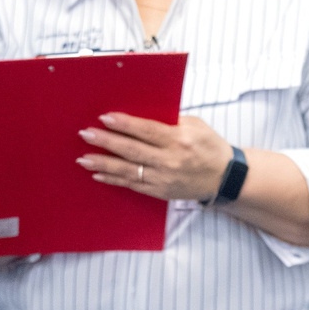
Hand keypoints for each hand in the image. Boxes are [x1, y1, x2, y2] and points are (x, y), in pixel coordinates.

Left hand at [78, 112, 231, 201]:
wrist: (224, 177)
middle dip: (106, 142)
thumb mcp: (195, 125)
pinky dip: (114, 180)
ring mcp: (164, 179)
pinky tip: (98, 175)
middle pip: (132, 150)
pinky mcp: (160, 192)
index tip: (104, 118)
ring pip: (128, 171)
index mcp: (179, 139)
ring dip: (103, 164)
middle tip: (85, 135)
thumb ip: (169, 121)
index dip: (124, 124)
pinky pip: (132, 186)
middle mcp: (170, 160)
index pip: (146, 130)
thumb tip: (138, 118)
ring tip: (83, 159)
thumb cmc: (209, 146)